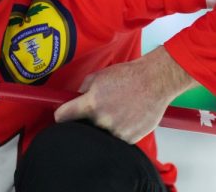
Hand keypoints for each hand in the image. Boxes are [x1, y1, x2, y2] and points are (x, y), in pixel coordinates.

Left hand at [54, 45, 197, 143]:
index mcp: (91, 103)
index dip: (60, 116)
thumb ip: (82, 90)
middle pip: (82, 128)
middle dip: (84, 121)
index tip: (62, 117)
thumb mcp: (98, 76)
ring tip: (116, 112)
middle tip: (96, 111)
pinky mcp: (129, 139)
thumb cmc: (128, 76)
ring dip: (103, 127)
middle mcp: (102, 120)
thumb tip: (73, 100)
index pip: (62, 116)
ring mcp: (116, 131)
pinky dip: (118, 132)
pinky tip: (125, 118)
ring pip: (100, 136)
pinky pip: (116, 140)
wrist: (155, 81)